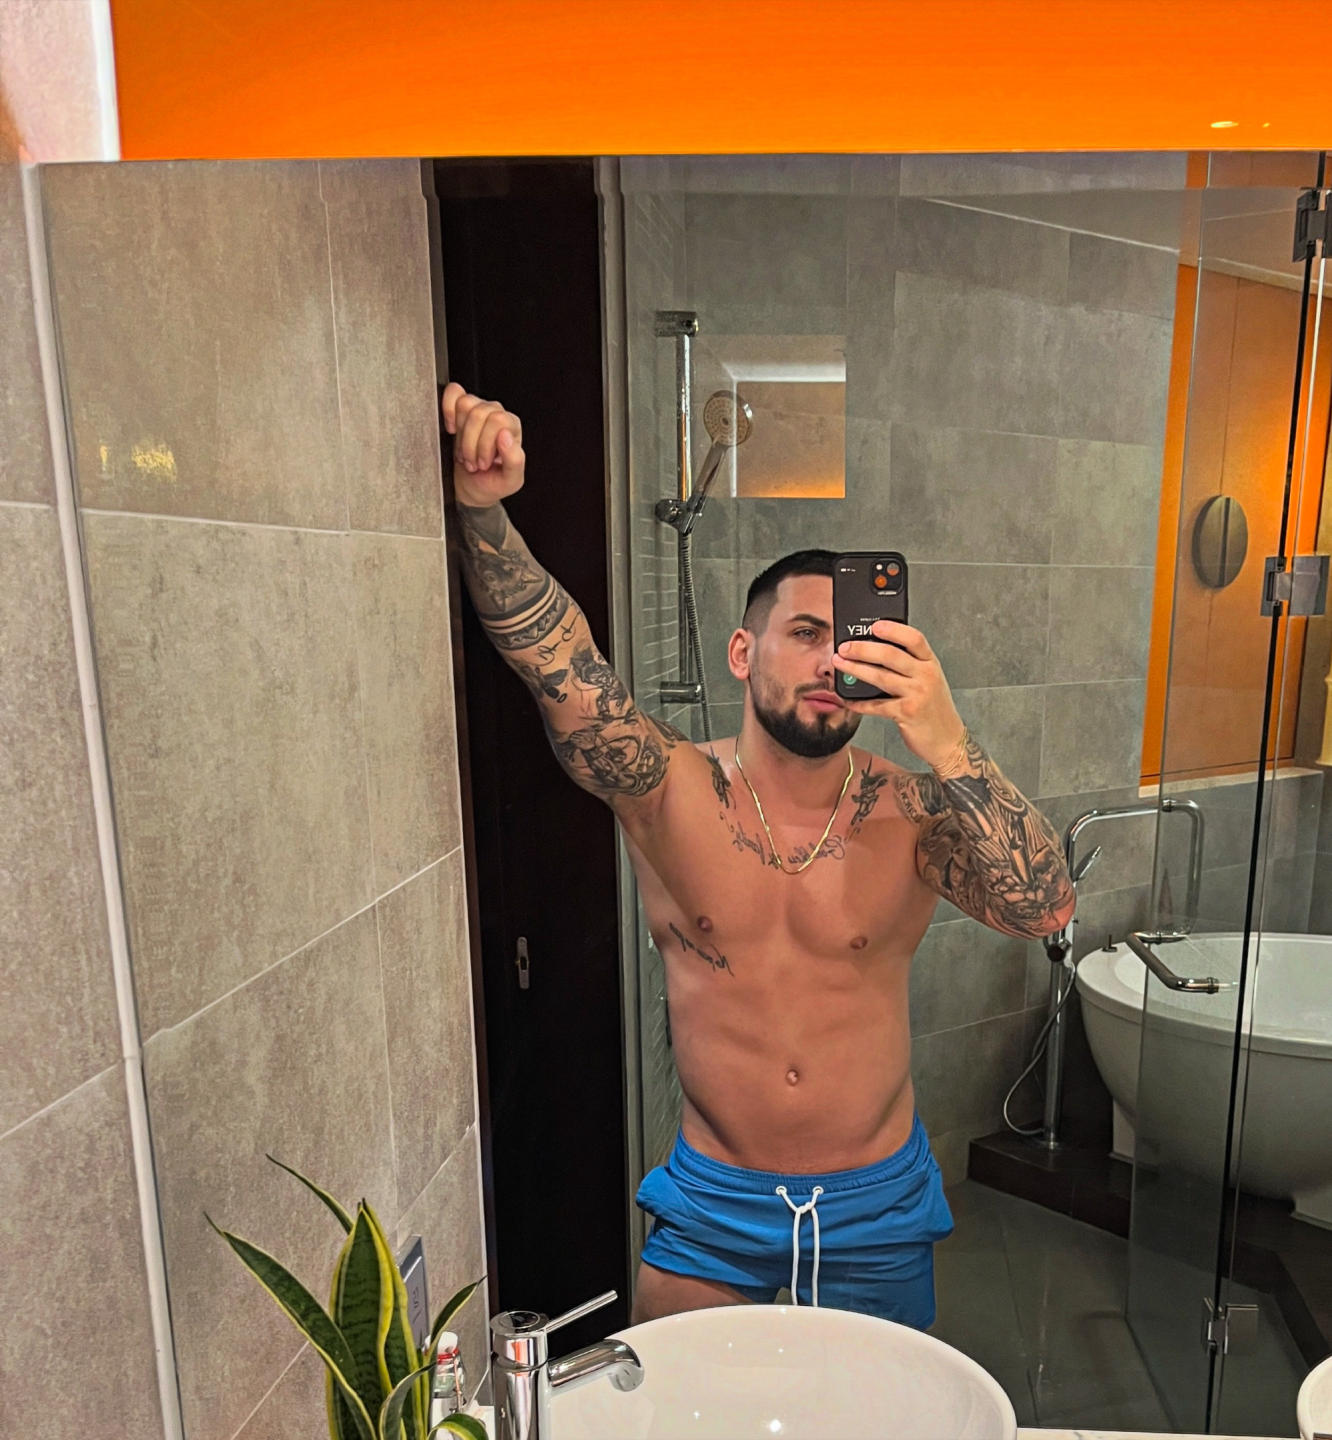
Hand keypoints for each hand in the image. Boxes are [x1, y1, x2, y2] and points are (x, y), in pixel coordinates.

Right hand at [441, 382, 525, 509]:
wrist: (472, 487)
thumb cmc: (492, 482)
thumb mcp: (509, 481)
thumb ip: (514, 460)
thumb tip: (506, 436)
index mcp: (512, 427)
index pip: (497, 420)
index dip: (484, 445)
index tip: (483, 463)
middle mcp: (497, 414)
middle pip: (478, 413)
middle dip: (470, 443)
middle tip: (473, 461)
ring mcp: (478, 408)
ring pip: (465, 404)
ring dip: (460, 433)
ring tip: (465, 451)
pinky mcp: (460, 408)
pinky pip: (453, 392)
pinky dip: (448, 410)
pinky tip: (452, 430)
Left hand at [835, 620, 966, 771]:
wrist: (948, 740)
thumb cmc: (935, 709)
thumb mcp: (930, 680)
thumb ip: (910, 665)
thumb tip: (875, 651)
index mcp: (930, 663)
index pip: (914, 638)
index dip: (893, 630)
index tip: (874, 625)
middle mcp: (926, 676)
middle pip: (890, 654)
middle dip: (862, 649)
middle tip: (844, 647)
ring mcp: (917, 694)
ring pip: (880, 676)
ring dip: (855, 669)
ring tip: (840, 663)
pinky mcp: (907, 712)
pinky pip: (876, 705)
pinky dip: (859, 702)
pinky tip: (848, 699)